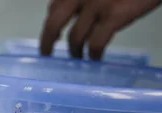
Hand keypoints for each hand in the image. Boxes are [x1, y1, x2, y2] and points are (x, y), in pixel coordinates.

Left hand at [40, 0, 161, 59]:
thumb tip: (79, 12)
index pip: (54, 7)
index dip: (51, 23)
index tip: (52, 34)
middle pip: (53, 24)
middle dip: (47, 42)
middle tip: (47, 54)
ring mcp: (96, 6)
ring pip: (75, 38)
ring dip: (75, 52)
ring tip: (78, 58)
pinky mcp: (114, 15)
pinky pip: (96, 43)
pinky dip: (93, 55)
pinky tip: (95, 59)